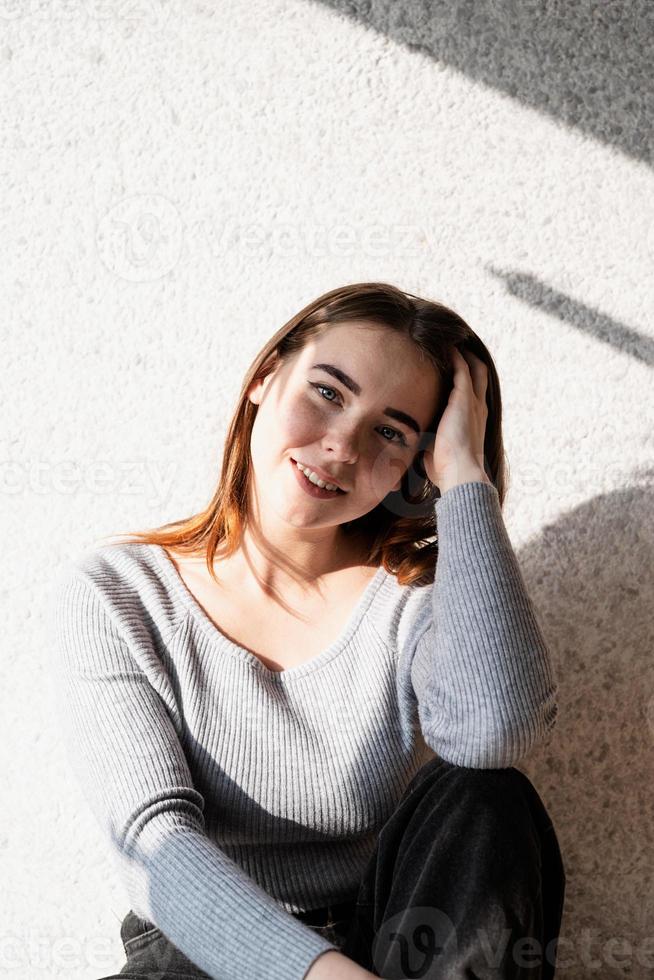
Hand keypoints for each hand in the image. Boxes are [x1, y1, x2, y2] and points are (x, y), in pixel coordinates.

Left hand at [421, 346, 491, 491]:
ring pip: (473, 367)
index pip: (475, 393)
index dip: (468, 380)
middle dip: (470, 360)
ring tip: (450, 341)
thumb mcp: (437, 452)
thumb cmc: (447, 470)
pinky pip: (462, 368)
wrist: (460, 473)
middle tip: (457, 347)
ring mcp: (473, 402)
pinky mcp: (464, 397)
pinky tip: (446, 346)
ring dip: (463, 354)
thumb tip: (412, 444)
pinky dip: (455, 356)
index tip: (456, 370)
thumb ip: (429, 442)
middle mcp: (478, 409)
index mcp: (474, 422)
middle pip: (480, 374)